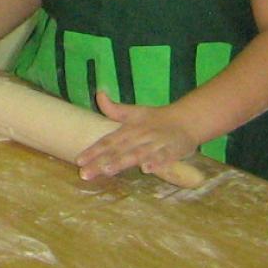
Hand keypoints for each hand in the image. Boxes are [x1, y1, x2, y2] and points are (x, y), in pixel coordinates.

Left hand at [76, 92, 199, 179]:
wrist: (187, 119)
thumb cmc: (156, 119)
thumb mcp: (134, 113)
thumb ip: (114, 109)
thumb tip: (98, 93)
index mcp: (129, 129)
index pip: (108, 141)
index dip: (93, 150)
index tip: (79, 160)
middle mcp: (140, 136)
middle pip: (118, 150)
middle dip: (101, 162)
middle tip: (85, 173)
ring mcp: (156, 143)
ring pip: (138, 154)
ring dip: (123, 162)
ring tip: (107, 170)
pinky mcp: (173, 150)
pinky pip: (165, 157)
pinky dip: (157, 163)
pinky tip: (148, 169)